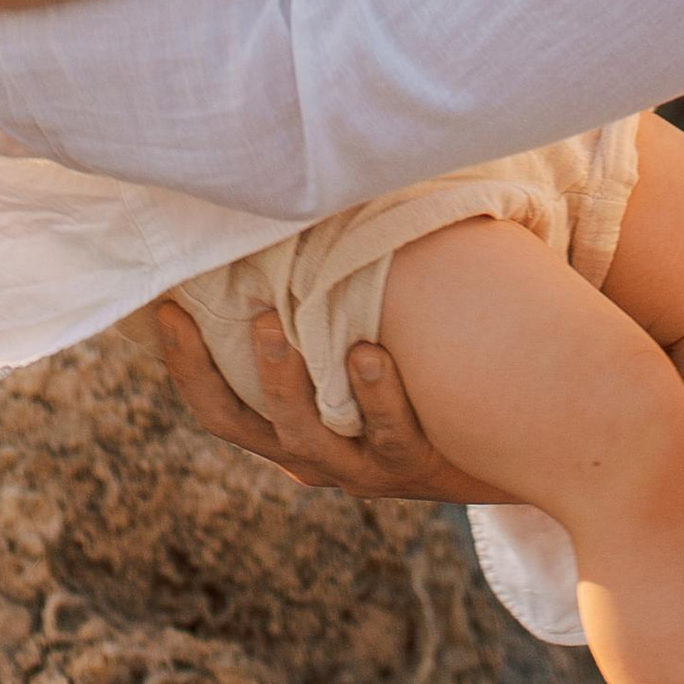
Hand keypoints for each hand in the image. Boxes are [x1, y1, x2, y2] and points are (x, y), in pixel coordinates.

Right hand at [147, 297, 499, 501]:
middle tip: (191, 313)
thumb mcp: (367, 352)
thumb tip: (295, 214)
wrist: (522, 442)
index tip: (161, 303)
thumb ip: (331, 306)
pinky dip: (375, 394)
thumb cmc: (430, 380)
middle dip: (208, 372)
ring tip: (273, 323)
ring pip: (307, 435)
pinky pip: (388, 433)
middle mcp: (318, 456)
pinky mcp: (417, 467)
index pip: (217, 405)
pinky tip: (371, 351)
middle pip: (241, 427)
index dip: (182, 361)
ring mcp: (364, 468)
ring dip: (285, 379)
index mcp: (294, 429)